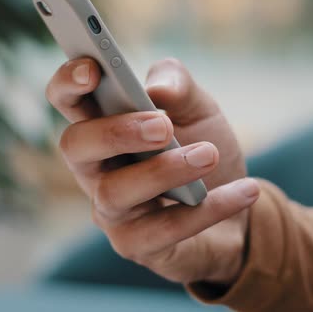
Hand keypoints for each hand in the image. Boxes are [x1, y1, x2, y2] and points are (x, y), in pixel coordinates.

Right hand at [45, 57, 259, 283]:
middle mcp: (96, 168)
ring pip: (115, 191)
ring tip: (208, 155)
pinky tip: (245, 190)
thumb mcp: (199, 108)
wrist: (238, 207)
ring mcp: (111, 210)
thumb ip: (178, 86)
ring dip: (164, 171)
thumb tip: (157, 89)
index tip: (92, 69)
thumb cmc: (202, 148)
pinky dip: (208, 209)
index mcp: (103, 125)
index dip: (67, 82)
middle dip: (116, 132)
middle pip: (75, 145)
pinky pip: (163, 229)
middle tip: (162, 126)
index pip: (67, 100)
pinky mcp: (136, 244)